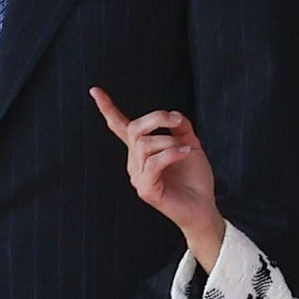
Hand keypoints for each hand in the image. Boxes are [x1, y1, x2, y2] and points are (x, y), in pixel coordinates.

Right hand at [90, 89, 225, 268]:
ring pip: (145, 145)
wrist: (203, 207)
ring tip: (186, 149)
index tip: (94, 90)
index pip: (120, 127)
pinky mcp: (146, 189)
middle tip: (176, 122)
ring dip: (169, 141)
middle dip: (156, 118)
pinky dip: (172, 153)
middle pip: (134, 129)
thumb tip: (173, 114)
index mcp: (142, 151)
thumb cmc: (195, 179)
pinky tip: (186, 153)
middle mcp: (135, 162)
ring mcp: (138, 177)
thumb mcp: (190, 143)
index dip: (108, 108)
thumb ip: (180, 127)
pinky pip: (154, 163)